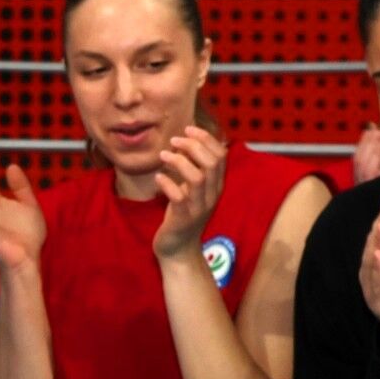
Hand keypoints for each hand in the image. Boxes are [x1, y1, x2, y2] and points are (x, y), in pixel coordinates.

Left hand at [151, 126, 228, 261]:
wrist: (178, 249)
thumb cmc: (181, 215)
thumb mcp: (191, 190)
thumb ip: (192, 168)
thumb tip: (184, 141)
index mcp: (216, 185)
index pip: (221, 155)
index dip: (206, 138)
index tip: (188, 128)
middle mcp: (212, 195)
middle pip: (211, 162)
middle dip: (192, 145)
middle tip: (174, 140)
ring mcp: (199, 207)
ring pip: (197, 177)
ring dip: (179, 161)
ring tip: (163, 156)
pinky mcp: (184, 218)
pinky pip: (179, 196)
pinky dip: (167, 183)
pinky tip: (158, 179)